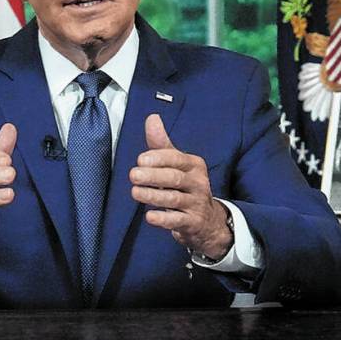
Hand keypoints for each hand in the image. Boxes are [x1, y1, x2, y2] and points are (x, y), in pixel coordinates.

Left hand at [129, 114, 231, 260]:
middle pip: (175, 177)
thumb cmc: (185, 186)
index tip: (141, 159)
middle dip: (153, 176)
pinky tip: (150, 216)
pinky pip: (178, 220)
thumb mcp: (176, 164)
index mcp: (194, 165)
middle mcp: (198, 182)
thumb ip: (161, 144)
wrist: (207, 220)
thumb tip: (152, 118)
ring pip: (174, 198)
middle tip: (133, 175)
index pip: (176, 159)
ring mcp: (196, 203)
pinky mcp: (193, 222)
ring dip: (153, 195)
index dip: (158, 158)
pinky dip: (164, 219)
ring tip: (135, 192)